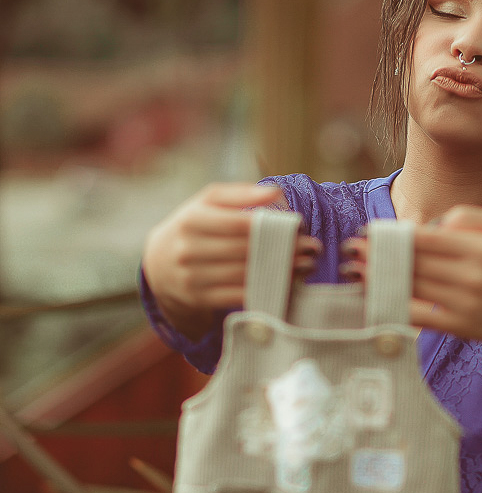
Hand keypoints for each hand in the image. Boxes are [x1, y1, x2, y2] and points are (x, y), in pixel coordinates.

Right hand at [142, 182, 320, 336]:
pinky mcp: (201, 299)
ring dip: (281, 272)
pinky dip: (267, 290)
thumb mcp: (207, 203)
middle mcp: (189, 250)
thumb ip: (240, 194)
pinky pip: (240, 296)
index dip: (271, 225)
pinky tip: (287, 283)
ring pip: (246, 275)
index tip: (299, 225)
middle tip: (312, 248)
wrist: (159, 264)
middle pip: (245, 251)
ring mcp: (193, 278)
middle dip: (283, 250)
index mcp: (192, 220)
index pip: (238, 224)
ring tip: (306, 265)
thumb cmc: (194, 227)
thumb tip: (275, 193)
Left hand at [340, 206, 481, 349]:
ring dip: (380, 280)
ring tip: (358, 271)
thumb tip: (428, 227)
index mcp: (481, 247)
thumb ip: (465, 216)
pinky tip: (376, 298)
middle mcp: (473, 276)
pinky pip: (419, 315)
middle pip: (415, 264)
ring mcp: (466, 304)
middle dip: (380, 257)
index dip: (394, 236)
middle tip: (353, 250)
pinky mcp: (460, 327)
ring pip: (412, 288)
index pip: (426, 239)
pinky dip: (394, 306)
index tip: (370, 232)